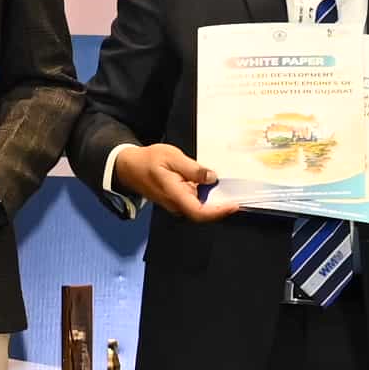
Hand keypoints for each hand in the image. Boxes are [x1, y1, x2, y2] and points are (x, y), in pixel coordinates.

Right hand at [119, 142, 243, 220]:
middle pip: (203, 212)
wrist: (129, 167)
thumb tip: (213, 178)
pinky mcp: (176, 200)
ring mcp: (176, 204)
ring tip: (230, 188)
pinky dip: (206, 195)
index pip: (200, 212)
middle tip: (239, 195)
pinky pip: (194, 201)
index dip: (219, 212)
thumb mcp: (172, 157)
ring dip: (215, 200)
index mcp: (175, 195)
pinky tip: (212, 184)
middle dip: (221, 206)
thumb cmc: (149, 160)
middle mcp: (176, 205)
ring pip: (199, 207)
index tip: (234, 205)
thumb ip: (193, 169)